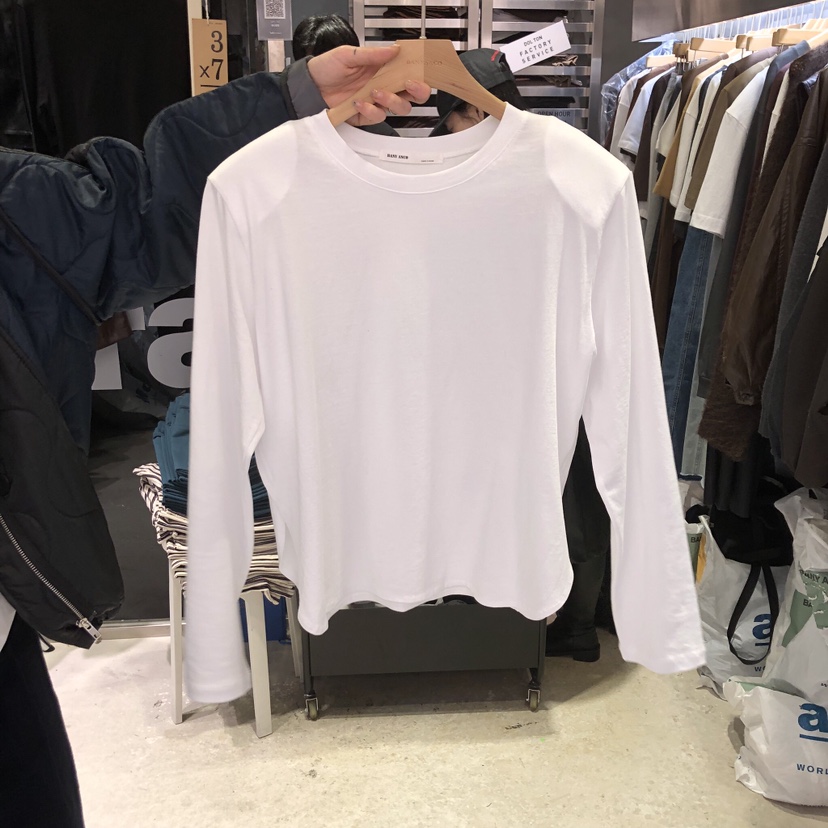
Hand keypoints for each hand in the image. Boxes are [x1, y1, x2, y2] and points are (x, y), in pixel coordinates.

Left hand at [308, 45, 431, 125]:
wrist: (310, 86)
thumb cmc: (327, 68)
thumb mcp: (348, 54)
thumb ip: (372, 54)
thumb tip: (393, 49)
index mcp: (382, 69)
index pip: (409, 73)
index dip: (419, 74)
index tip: (417, 72)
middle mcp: (383, 86)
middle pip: (412, 95)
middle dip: (417, 91)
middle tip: (409, 84)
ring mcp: (376, 102)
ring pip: (399, 107)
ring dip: (391, 100)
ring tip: (375, 92)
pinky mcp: (366, 115)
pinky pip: (377, 117)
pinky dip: (370, 110)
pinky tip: (358, 102)